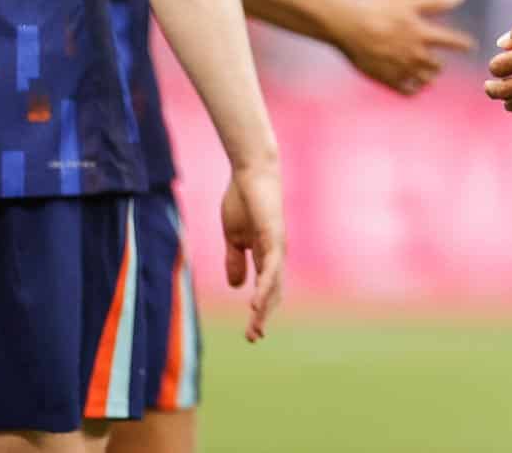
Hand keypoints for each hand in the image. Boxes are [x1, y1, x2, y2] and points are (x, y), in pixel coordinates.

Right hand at [221, 162, 285, 340]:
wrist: (249, 174)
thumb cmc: (242, 201)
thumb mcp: (233, 237)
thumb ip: (235, 260)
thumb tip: (237, 286)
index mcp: (265, 254)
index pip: (265, 288)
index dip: (260, 310)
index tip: (251, 331)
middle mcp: (275, 253)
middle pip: (273, 291)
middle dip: (263, 315)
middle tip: (253, 338)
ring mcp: (277, 246)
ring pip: (274, 284)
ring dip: (264, 307)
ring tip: (256, 328)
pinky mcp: (273, 236)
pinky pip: (271, 267)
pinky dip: (265, 286)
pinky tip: (256, 302)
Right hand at [338, 0, 477, 93]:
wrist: (348, 27)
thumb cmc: (377, 10)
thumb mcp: (408, 1)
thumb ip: (436, 0)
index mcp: (423, 34)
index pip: (452, 42)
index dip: (463, 44)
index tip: (470, 47)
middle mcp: (416, 54)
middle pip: (437, 65)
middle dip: (438, 64)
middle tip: (438, 64)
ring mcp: (402, 69)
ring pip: (425, 80)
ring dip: (428, 78)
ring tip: (428, 77)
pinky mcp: (388, 80)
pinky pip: (408, 91)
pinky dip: (414, 89)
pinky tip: (412, 86)